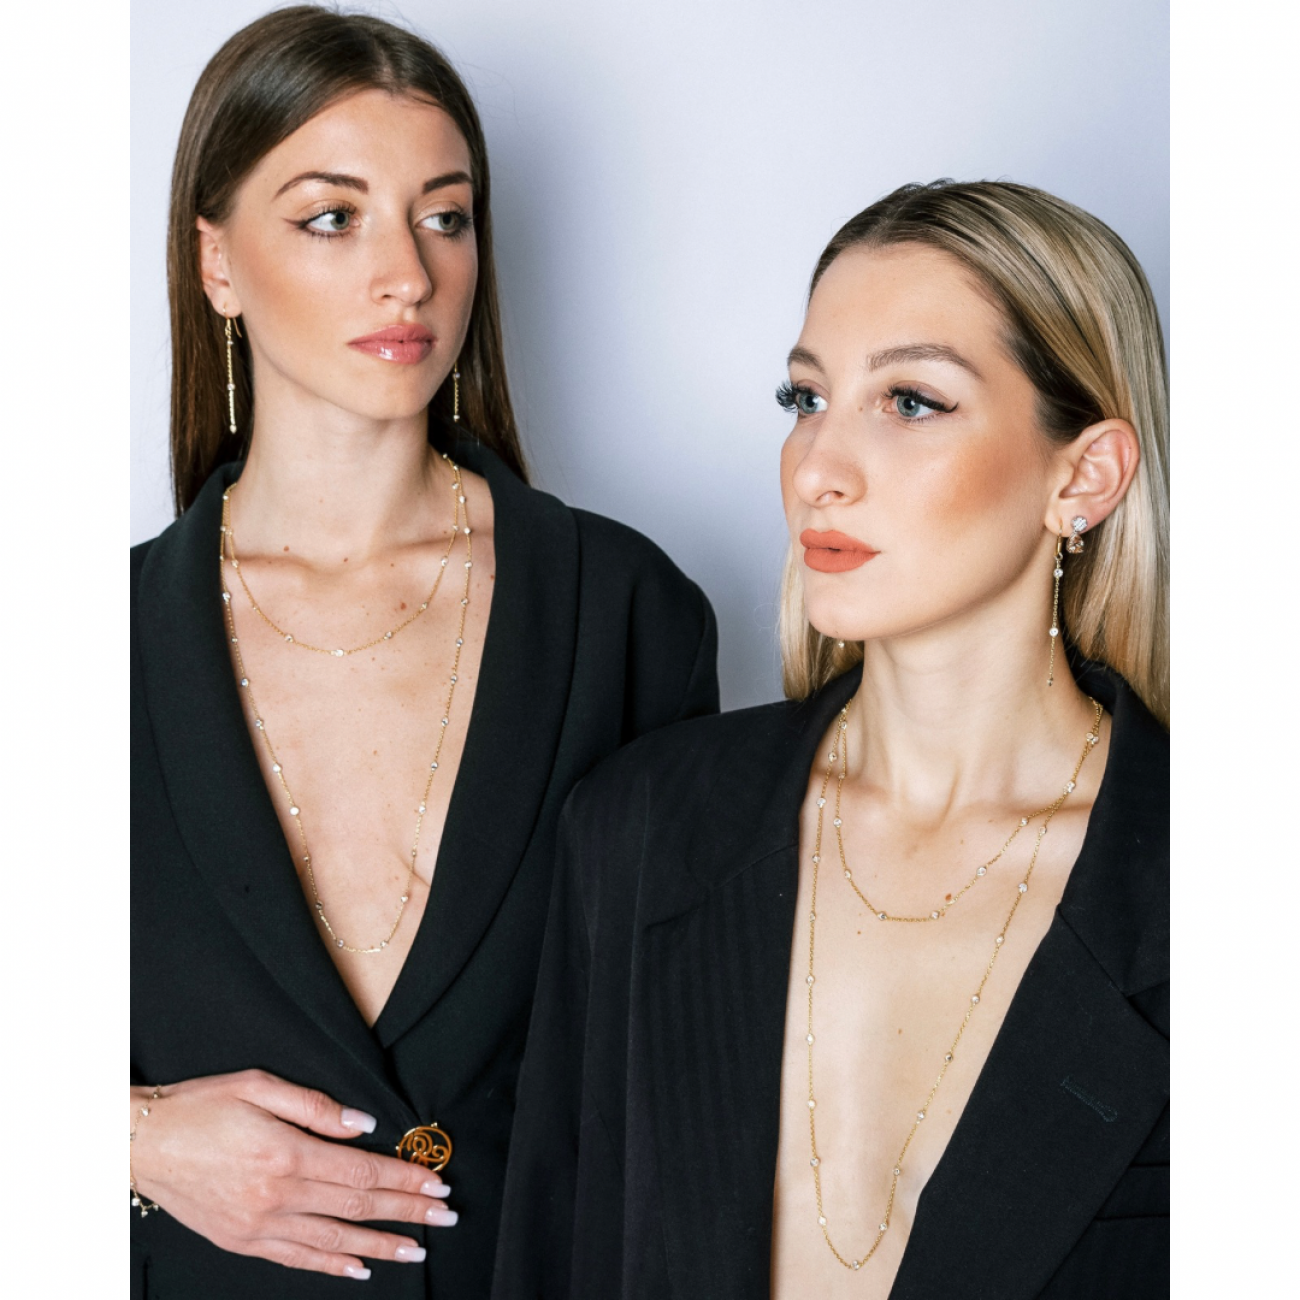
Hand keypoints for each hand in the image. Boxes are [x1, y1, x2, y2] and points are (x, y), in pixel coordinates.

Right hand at [130, 1069, 456, 1279]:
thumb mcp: (258, 1086)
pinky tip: (358, 1269)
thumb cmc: (200, 1107)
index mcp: (287, 1154)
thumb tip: (363, 1125)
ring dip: (380, 1246)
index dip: (404, 1180)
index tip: (436, 1184)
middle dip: (407, 1212)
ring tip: (416, 1249)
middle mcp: (277, 1196)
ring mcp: (259, 1225)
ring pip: (334, 1240)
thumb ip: (316, 1106)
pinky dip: (332, 1265)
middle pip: (357, 1206)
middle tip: (445, 1216)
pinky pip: (297, 1257)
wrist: (141, 1145)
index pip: (362, 1172)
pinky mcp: (243, 1240)